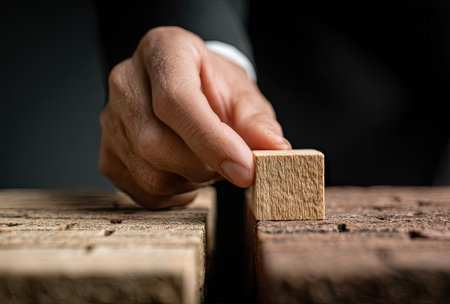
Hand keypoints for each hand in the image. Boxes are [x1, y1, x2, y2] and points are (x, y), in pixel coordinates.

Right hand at [99, 26, 290, 208]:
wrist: (187, 89)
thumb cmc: (214, 88)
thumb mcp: (242, 95)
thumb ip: (258, 123)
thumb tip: (276, 151)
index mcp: (163, 51)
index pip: (175, 99)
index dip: (211, 140)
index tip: (245, 169)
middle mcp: (126, 82)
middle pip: (155, 142)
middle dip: (203, 166)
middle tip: (229, 162)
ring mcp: (110, 120)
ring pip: (150, 174)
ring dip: (192, 181)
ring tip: (206, 161)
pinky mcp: (107, 155)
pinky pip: (144, 192)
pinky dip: (176, 193)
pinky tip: (186, 172)